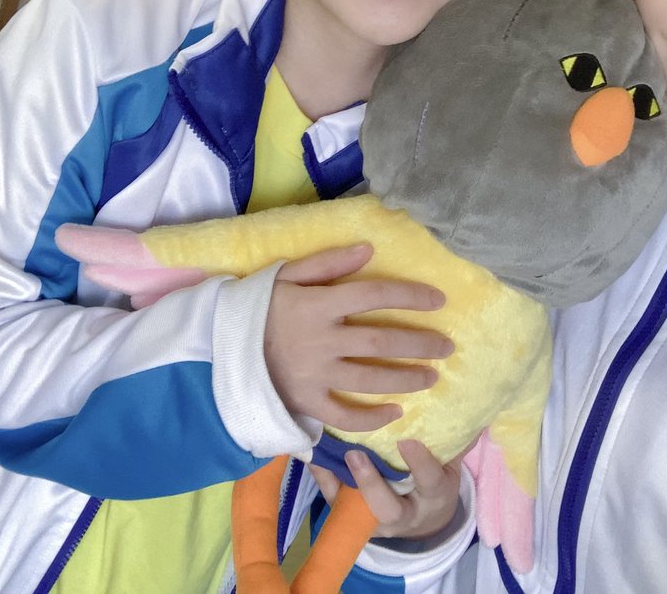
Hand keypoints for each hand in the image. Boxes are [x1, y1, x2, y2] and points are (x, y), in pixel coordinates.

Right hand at [265, 244, 452, 432]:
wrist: (219, 346)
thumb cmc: (258, 306)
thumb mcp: (287, 274)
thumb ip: (328, 262)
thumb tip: (368, 250)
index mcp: (319, 304)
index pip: (374, 296)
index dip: (410, 297)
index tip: (439, 300)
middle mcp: (321, 339)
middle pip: (381, 342)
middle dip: (419, 344)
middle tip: (447, 346)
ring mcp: (314, 373)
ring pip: (370, 379)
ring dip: (406, 379)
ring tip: (432, 377)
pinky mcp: (306, 401)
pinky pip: (343, 415)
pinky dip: (370, 418)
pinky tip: (395, 413)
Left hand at [311, 439, 467, 539]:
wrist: (422, 520)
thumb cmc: (435, 482)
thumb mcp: (451, 466)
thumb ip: (456, 440)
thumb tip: (472, 402)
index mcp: (434, 497)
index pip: (429, 481)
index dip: (419, 463)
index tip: (407, 440)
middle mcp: (404, 514)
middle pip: (387, 509)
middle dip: (371, 483)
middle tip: (356, 454)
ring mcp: (375, 519)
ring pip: (355, 510)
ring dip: (339, 482)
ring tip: (326, 453)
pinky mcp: (352, 516)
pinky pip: (334, 500)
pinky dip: (322, 477)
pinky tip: (313, 453)